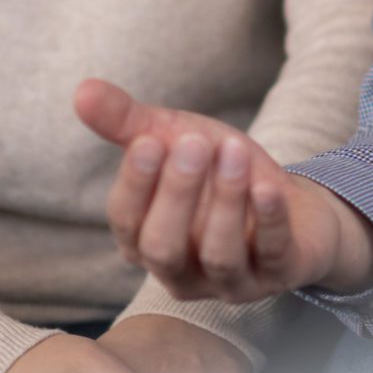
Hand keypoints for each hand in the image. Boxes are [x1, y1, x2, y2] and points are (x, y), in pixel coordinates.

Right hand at [75, 79, 372, 301]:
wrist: (290, 200)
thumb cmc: (217, 172)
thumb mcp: (174, 139)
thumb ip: (128, 122)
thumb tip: (82, 90)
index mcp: (144, 242)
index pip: (126, 222)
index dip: (136, 184)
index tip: (149, 141)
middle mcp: (180, 272)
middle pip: (163, 247)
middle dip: (176, 195)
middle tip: (192, 144)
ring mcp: (229, 282)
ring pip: (218, 256)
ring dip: (224, 202)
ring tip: (233, 150)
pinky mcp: (277, 275)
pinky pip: (271, 255)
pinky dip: (269, 221)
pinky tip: (268, 186)